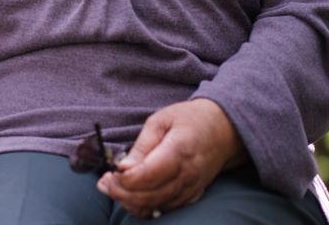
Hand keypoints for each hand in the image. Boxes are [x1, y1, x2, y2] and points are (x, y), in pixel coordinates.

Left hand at [96, 99, 243, 217]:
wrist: (223, 130)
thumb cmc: (189, 120)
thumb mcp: (160, 120)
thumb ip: (142, 146)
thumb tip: (122, 167)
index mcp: (179, 150)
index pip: (148, 175)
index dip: (125, 178)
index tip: (111, 171)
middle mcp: (187, 175)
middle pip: (149, 195)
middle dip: (121, 192)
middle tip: (105, 182)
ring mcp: (191, 188)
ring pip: (155, 206)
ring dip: (129, 201)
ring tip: (112, 187)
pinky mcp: (191, 196)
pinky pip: (165, 209)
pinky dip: (144, 205)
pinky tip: (130, 194)